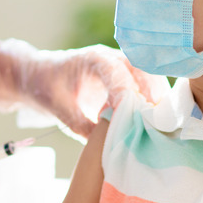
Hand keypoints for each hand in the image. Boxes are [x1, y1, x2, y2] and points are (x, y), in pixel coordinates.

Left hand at [0, 39, 168, 137]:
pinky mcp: (128, 82)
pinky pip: (149, 90)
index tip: (134, 115)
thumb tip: (107, 142)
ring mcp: (124, 69)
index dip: (126, 92)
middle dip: (152, 97)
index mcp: (94, 59)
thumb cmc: (46, 87)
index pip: (116, 71)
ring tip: (160, 128)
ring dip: (158, 102)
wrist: (41, 78)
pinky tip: (157, 126)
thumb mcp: (57, 108)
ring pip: (151, 80)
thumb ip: (80, 123)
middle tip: (156, 125)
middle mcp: (113, 59)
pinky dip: (155, 106)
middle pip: (143, 72)